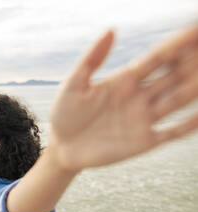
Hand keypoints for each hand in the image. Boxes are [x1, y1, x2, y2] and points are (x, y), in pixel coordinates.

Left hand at [48, 26, 197, 171]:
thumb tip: (111, 30)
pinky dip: (190, 124)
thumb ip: (92, 58)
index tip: (196, 31)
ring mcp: (143, 119)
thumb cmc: (64, 113)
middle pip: (174, 76)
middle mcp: (139, 97)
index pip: (158, 59)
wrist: (62, 147)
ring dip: (194, 90)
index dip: (177, 45)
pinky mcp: (144, 141)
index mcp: (124, 80)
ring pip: (177, 101)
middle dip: (193, 64)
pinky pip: (173, 132)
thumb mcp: (74, 83)